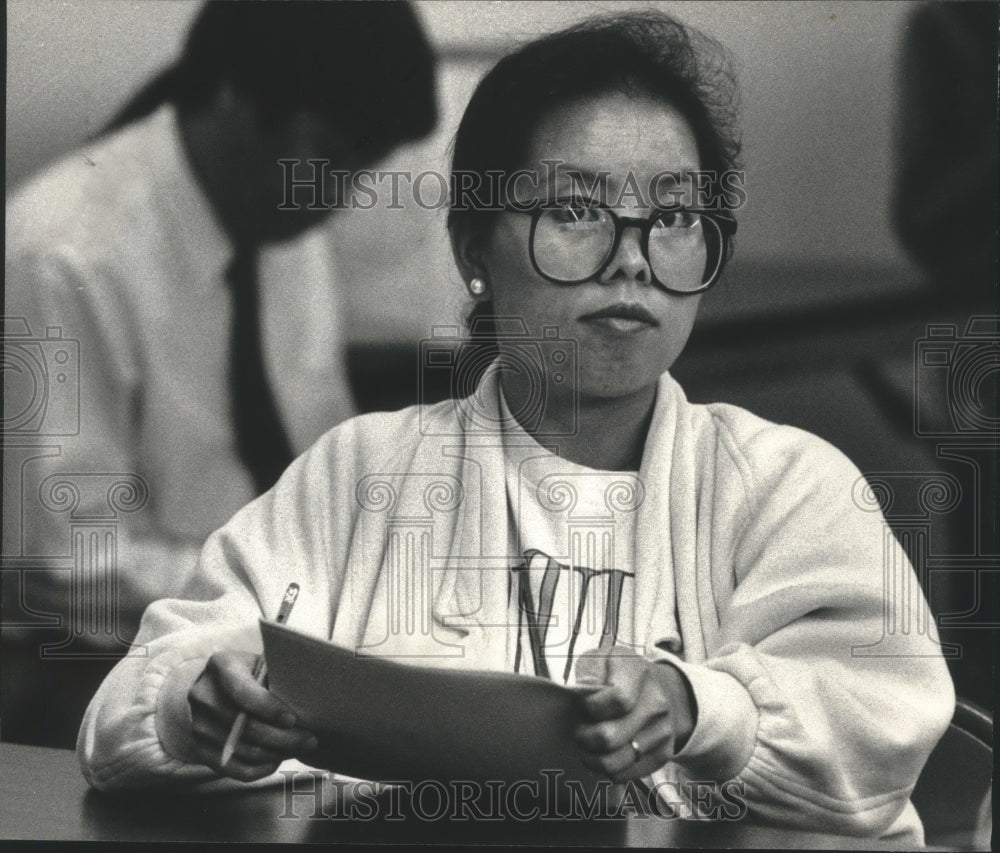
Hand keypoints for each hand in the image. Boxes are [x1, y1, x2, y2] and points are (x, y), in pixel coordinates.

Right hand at [188, 650, 318, 781]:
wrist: (215, 687)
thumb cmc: (250, 673)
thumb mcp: (262, 663)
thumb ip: (278, 676)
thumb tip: (308, 698)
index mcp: (221, 665)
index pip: (243, 692)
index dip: (269, 708)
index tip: (293, 719)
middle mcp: (203, 695)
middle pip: (245, 726)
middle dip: (283, 737)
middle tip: (309, 740)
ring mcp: (198, 724)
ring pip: (243, 750)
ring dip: (276, 753)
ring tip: (298, 748)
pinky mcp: (200, 749)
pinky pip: (234, 769)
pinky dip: (260, 768)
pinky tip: (277, 759)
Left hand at [573, 646, 695, 781]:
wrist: (655, 687)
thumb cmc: (614, 673)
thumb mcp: (597, 659)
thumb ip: (587, 672)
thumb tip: (583, 693)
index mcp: (637, 670)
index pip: (618, 700)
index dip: (591, 708)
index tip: (583, 706)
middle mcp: (657, 700)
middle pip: (610, 737)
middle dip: (584, 736)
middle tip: (579, 729)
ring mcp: (663, 730)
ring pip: (614, 763)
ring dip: (592, 756)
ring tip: (588, 742)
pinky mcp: (662, 755)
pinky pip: (624, 775)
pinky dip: (607, 769)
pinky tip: (603, 752)